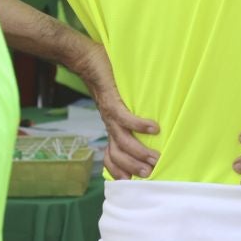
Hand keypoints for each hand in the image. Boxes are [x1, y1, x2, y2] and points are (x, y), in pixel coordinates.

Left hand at [70, 40, 159, 179]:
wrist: (85, 59)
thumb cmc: (106, 79)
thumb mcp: (118, 101)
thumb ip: (129, 112)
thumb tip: (151, 123)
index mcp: (110, 126)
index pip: (112, 154)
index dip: (120, 169)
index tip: (134, 181)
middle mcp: (108, 123)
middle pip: (118, 152)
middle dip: (133, 165)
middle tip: (151, 173)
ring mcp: (108, 113)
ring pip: (122, 139)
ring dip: (138, 151)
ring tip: (155, 158)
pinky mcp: (110, 99)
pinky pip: (124, 116)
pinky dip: (139, 124)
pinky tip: (154, 128)